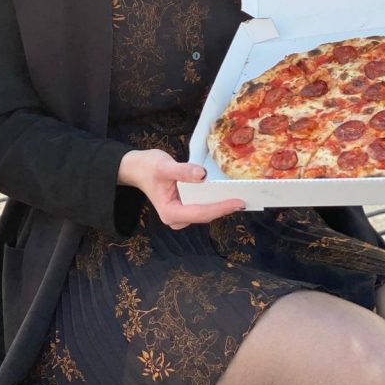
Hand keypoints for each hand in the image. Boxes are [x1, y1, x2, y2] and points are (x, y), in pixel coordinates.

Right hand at [118, 149, 244, 229]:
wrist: (138, 168)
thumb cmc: (148, 167)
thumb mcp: (164, 166)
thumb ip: (182, 171)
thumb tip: (202, 175)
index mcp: (170, 212)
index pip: (200, 212)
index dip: (220, 208)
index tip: (238, 202)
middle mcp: (177, 218)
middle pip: (205, 214)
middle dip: (224, 207)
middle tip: (246, 198)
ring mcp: (181, 214)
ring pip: (206, 212)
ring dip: (221, 204)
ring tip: (241, 195)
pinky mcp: (185, 207)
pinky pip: (203, 206)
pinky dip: (215, 199)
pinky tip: (227, 192)